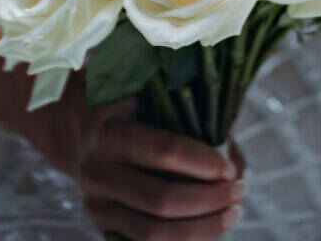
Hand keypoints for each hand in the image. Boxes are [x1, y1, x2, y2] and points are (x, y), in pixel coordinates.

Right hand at [81, 116, 246, 240]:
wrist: (80, 127)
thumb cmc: (132, 104)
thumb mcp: (154, 94)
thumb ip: (193, 117)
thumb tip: (235, 161)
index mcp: (110, 132)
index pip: (165, 152)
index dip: (204, 164)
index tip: (231, 169)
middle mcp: (97, 172)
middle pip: (161, 200)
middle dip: (209, 201)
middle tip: (241, 192)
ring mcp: (95, 206)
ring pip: (152, 234)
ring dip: (200, 229)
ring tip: (232, 213)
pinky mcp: (100, 227)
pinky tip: (205, 230)